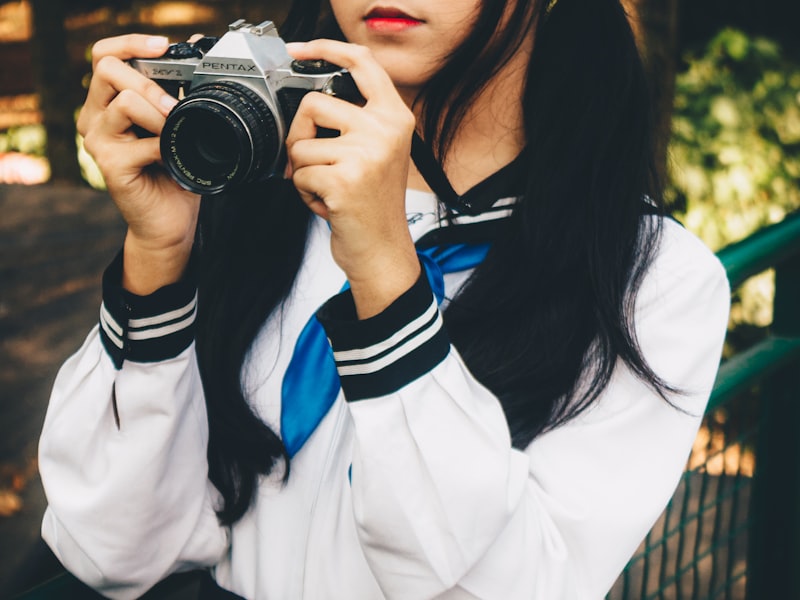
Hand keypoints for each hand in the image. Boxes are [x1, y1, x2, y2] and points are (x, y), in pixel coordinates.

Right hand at [77, 34, 200, 293]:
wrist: (170, 223)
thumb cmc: (175, 174)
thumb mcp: (179, 126)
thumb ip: (179, 92)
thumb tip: (197, 47)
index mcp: (109, 103)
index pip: (103, 55)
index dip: (130, 43)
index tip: (164, 46)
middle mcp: (96, 118)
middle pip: (106, 69)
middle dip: (149, 81)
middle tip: (175, 105)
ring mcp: (98, 141)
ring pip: (122, 101)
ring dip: (158, 112)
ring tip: (176, 131)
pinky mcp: (108, 164)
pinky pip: (138, 140)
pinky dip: (163, 144)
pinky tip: (172, 156)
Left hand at [285, 40, 420, 318]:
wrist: (382, 250)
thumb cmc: (373, 204)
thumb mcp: (377, 152)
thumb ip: (356, 120)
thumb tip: (307, 99)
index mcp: (395, 118)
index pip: (363, 64)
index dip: (328, 48)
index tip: (299, 50)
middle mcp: (385, 130)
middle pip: (314, 104)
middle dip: (300, 135)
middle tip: (315, 160)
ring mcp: (366, 154)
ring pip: (300, 144)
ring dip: (303, 171)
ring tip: (330, 188)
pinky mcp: (344, 180)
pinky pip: (298, 174)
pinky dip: (304, 193)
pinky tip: (328, 203)